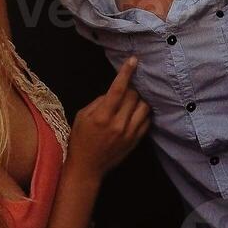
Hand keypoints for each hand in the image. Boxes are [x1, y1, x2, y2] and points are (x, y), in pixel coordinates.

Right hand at [66, 57, 149, 178]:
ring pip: (144, 107)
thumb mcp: (81, 116)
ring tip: (130, 101)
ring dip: (138, 100)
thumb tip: (113, 93)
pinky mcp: (136, 141)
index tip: (133, 60)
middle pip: (133, 96)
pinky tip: (135, 113)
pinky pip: (147, 121)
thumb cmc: (80, 139)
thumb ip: (98, 102)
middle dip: (130, 88)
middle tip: (124, 89)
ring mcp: (129, 133)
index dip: (126, 72)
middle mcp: (118, 124)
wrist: (87, 168)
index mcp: (102, 116)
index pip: (118, 89)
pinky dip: (143, 113)